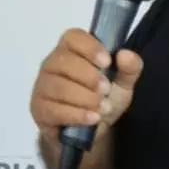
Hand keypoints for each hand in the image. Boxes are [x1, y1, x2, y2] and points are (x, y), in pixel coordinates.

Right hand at [29, 28, 143, 141]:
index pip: (72, 37)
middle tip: (106, 90)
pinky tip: (92, 118)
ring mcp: (42, 86)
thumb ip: (129, 68)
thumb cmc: (103, 98)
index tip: (106, 62)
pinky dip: (77, 114)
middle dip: (89, 77)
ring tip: (102, 107)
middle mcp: (51, 64)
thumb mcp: (123, 83)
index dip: (89, 47)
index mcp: (70, 50)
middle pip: (64, 62)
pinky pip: (54, 109)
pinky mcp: (39, 109)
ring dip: (85, 98)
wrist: (91, 131)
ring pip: (59, 87)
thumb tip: (125, 55)